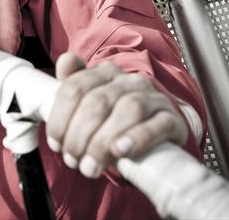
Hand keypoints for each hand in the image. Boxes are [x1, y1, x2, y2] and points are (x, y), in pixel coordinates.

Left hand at [45, 53, 186, 178]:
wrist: (159, 129)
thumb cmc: (115, 118)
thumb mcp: (91, 101)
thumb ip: (73, 85)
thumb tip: (64, 62)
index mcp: (104, 73)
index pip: (75, 88)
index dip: (61, 118)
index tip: (56, 144)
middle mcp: (129, 80)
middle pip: (97, 102)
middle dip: (79, 135)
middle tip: (73, 161)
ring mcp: (153, 98)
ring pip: (127, 110)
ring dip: (103, 142)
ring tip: (91, 166)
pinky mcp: (172, 119)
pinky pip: (157, 125)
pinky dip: (137, 138)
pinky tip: (121, 151)